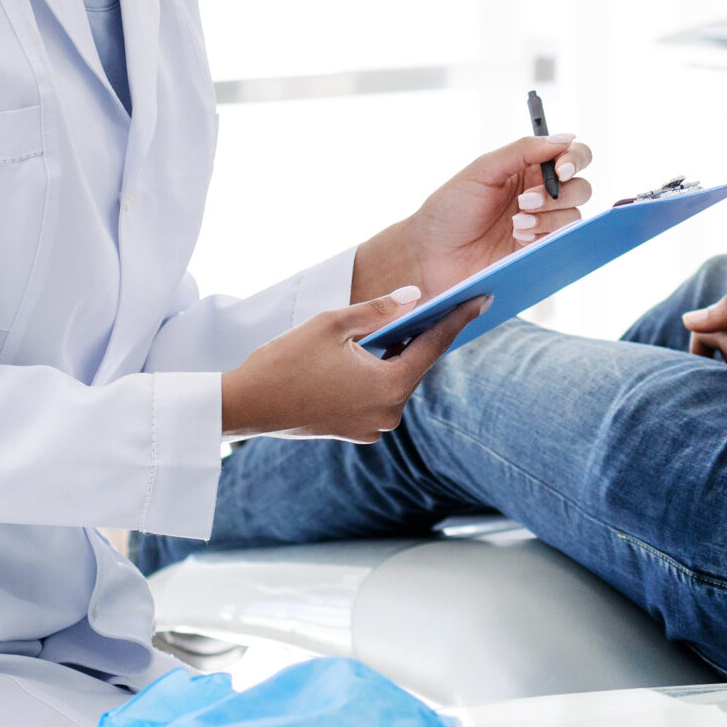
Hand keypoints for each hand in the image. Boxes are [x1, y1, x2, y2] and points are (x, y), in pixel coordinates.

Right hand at [218, 289, 485, 439]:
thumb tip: (416, 295)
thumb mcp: (333, 324)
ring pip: (396, 379)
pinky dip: (380, 372)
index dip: (458, 318)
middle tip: (445, 302)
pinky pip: (378, 395)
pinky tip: (375, 350)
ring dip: (398, 353)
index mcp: (389, 387)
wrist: (244, 405)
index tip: (482, 299)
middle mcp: (388, 414)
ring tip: (406, 321)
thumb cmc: (285, 361)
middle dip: (424, 334)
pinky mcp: (355, 431)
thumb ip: (379, 309)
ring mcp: (372, 427)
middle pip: (416, 364)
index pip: (434, 345)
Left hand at [351, 136, 593, 300]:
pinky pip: (564, 241)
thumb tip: (566, 137)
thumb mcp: (483, 170)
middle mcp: (540, 194)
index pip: (571, 155)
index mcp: (528, 168)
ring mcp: (542, 224)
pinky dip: (546, 236)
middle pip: (580, 186)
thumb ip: (524, 150)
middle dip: (559, 194)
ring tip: (515, 224)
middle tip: (526, 201)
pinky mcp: (539, 250)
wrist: (431, 254)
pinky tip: (519, 238)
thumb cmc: (450, 208)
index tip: (561, 170)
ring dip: (550, 217)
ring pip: (575, 215)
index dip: (574, 159)